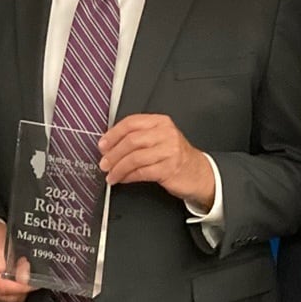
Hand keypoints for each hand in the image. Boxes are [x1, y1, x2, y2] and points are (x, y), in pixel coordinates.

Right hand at [0, 218, 34, 301]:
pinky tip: (17, 277)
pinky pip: (9, 298)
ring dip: (20, 287)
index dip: (20, 284)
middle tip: (26, 267)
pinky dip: (17, 290)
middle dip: (22, 284)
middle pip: (8, 296)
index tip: (30, 275)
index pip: (2, 288)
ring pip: (10, 299)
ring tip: (21, 270)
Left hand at [99, 114, 214, 206]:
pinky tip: (124, 179)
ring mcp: (169, 151)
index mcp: (160, 122)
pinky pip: (142, 172)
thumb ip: (137, 137)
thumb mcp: (159, 139)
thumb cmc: (174, 156)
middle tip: (104, 163)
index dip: (113, 134)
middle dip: (113, 154)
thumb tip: (109, 145)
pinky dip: (129, 176)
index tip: (102, 145)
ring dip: (119, 168)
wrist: (198, 172)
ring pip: (135, 157)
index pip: (131, 123)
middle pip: (131, 140)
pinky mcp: (169, 168)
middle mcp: (166, 133)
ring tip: (112, 175)